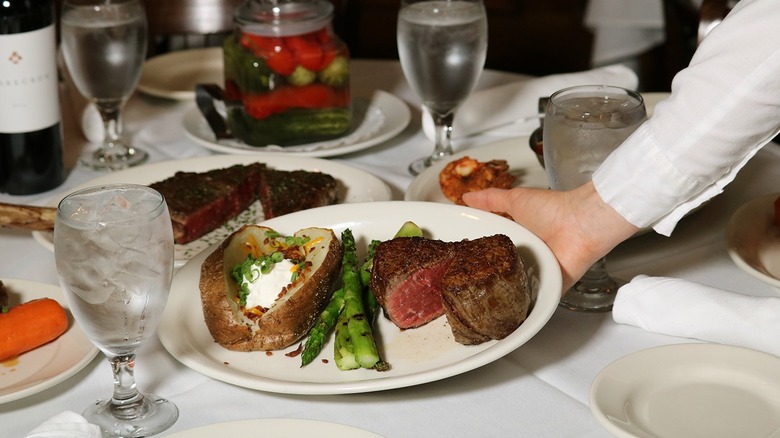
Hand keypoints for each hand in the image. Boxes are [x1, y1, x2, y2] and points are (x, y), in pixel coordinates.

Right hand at [462, 181, 638, 291]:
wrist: (581, 224)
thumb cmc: (554, 209)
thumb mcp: (516, 200)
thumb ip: (490, 200)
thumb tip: (466, 197)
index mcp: (522, 234)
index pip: (496, 245)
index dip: (479, 250)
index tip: (458, 258)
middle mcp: (529, 254)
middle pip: (502, 267)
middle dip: (485, 275)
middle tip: (463, 283)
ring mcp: (539, 272)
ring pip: (514, 286)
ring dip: (501, 292)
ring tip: (477, 302)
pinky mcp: (549, 288)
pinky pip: (533, 302)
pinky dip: (522, 308)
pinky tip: (502, 314)